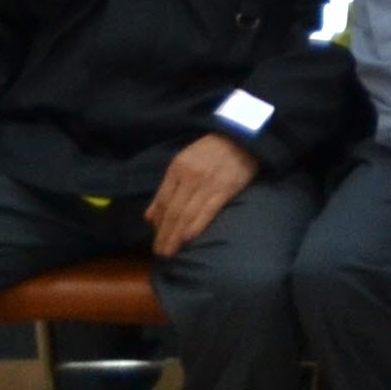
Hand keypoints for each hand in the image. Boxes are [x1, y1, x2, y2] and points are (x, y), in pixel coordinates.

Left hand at [144, 132, 261, 258]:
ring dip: (176, 236)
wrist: (242, 137)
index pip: (162, 201)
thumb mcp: (183, 162)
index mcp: (177, 169)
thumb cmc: (211, 150)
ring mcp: (208, 183)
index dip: (157, 223)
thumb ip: (166, 188)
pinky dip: (196, 226)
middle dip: (164, 234)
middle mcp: (189, 177)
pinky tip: (188, 239)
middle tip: (160, 253)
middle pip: (172, 211)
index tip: (155, 240)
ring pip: (187, 214)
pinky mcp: (226, 189)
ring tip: (170, 252)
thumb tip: (149, 217)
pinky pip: (208, 211)